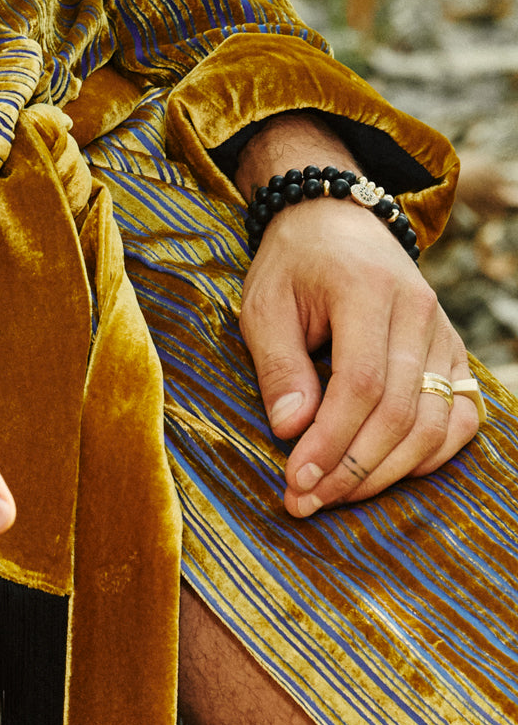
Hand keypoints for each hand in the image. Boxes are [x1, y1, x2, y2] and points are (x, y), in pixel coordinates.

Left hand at [240, 198, 479, 516]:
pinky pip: (459, 415)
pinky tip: (386, 473)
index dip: (331, 441)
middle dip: (353, 468)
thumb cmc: (292, 265)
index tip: (296, 480)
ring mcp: (443, 332)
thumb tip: (292, 432)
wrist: (335, 222)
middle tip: (307, 502)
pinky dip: (431, 454)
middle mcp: (418, 312)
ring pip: (435, 421)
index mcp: (367, 291)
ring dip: (387, 471)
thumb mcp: (264, 305)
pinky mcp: (452, 351)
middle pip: (402, 411)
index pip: (362, 383)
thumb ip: (279, 366)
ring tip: (335, 495)